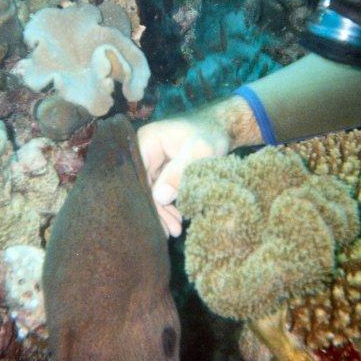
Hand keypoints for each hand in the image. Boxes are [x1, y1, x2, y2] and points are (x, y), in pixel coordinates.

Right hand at [137, 114, 230, 236]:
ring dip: (162, 212)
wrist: (221, 128)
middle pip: (142, 186)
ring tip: (175, 231)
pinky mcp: (160, 171)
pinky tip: (176, 220)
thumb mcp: (200, 151)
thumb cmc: (210, 135)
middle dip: (155, 210)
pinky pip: (159, 192)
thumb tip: (159, 197)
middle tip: (169, 232)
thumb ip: (180, 172)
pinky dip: (167, 206)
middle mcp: (143, 151)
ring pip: (150, 192)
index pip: (138, 176)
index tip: (157, 221)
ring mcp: (151, 162)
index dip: (146, 200)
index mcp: (146, 141)